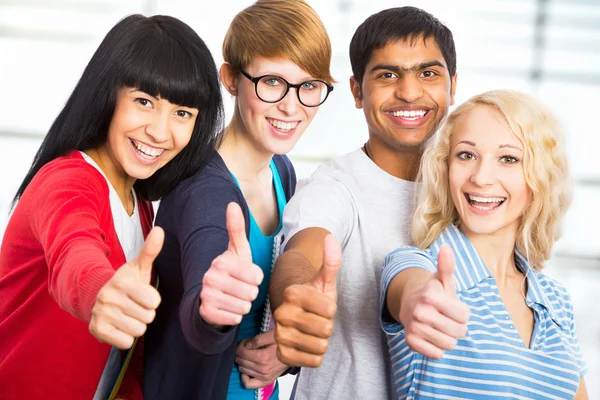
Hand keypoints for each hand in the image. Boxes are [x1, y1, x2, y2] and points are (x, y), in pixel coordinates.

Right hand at [89, 226, 163, 348]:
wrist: (98, 297)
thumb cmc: (127, 283)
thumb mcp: (139, 267)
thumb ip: (151, 250)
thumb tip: (160, 229)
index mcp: (122, 281)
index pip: (154, 301)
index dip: (152, 301)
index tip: (142, 295)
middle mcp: (109, 297)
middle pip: (148, 317)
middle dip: (145, 313)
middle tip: (134, 306)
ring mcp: (101, 314)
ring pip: (138, 330)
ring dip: (136, 326)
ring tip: (127, 315)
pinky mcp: (97, 330)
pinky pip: (125, 342)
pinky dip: (125, 337)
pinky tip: (119, 326)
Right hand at [199, 202, 263, 326]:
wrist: (211, 297)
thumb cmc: (231, 272)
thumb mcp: (237, 251)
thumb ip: (236, 229)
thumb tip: (232, 204)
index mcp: (221, 261)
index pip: (257, 277)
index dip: (256, 279)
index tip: (246, 276)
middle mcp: (211, 277)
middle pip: (251, 293)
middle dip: (250, 294)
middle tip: (240, 289)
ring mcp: (207, 295)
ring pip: (244, 307)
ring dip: (243, 306)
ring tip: (234, 299)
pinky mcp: (206, 312)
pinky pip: (234, 319)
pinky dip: (235, 317)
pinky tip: (228, 309)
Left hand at [236, 330, 287, 388]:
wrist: (294, 355)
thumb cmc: (282, 344)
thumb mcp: (271, 336)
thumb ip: (257, 339)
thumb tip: (246, 345)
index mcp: (263, 357)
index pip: (242, 352)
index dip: (240, 345)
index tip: (244, 342)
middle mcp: (262, 369)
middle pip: (240, 360)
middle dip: (240, 352)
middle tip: (246, 347)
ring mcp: (263, 376)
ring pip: (242, 370)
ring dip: (242, 362)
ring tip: (247, 356)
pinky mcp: (266, 381)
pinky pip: (249, 384)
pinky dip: (244, 377)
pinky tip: (246, 370)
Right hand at [274, 234, 341, 367]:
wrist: (297, 316)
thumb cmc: (314, 297)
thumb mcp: (324, 280)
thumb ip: (331, 261)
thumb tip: (330, 237)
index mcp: (292, 293)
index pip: (330, 308)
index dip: (331, 308)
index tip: (321, 304)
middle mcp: (281, 313)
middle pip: (326, 329)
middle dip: (328, 325)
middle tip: (317, 319)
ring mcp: (280, 335)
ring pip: (321, 346)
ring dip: (323, 341)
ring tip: (312, 331)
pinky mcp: (282, 355)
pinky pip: (314, 361)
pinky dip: (316, 355)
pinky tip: (308, 344)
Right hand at [399, 244, 469, 358]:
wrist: (409, 304)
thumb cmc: (433, 293)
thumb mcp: (442, 279)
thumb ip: (447, 265)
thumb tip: (446, 248)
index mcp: (430, 296)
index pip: (465, 316)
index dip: (463, 313)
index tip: (453, 307)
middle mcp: (420, 312)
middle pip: (459, 332)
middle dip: (458, 327)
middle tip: (447, 318)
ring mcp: (414, 327)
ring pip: (449, 344)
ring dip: (448, 338)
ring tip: (440, 327)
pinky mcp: (411, 342)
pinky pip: (437, 354)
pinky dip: (438, 348)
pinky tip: (432, 336)